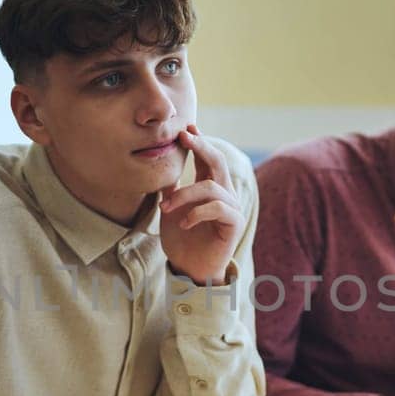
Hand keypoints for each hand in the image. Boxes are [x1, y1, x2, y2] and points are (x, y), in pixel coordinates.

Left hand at [159, 125, 242, 284]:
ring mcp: (232, 207)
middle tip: (184, 137)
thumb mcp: (170, 208)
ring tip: (166, 208)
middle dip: (201, 146)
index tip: (185, 128)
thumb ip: (170, 186)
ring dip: (185, 194)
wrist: (189, 267)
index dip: (199, 140)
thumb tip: (159, 162)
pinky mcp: (234, 223)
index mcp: (210, 186)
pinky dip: (197, 213)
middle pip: (218, 161)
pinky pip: (217, 208)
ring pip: (211, 186)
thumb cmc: (181, 238)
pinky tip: (184, 223)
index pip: (208, 157)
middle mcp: (224, 193)